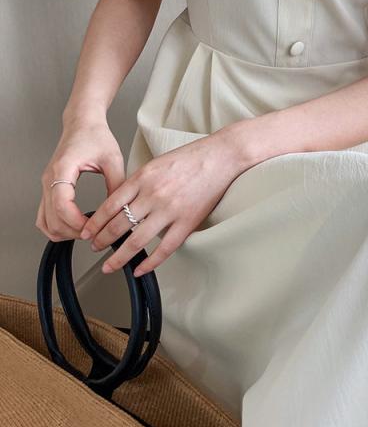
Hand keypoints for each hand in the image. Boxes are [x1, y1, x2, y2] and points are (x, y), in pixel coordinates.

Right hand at [37, 118, 124, 240]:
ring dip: (63, 232)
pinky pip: (44, 215)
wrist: (82, 123)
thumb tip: (121, 210)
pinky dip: (56, 226)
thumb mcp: (113, 159)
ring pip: (45, 221)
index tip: (93, 229)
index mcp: (63, 169)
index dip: (76, 222)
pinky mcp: (49, 188)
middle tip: (95, 233)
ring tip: (86, 231)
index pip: (61, 204)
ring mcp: (46, 184)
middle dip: (73, 231)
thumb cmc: (95, 136)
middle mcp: (49, 178)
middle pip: (52, 218)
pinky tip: (75, 226)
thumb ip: (117, 184)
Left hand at [80, 132, 246, 276]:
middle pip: (119, 225)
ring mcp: (170, 210)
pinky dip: (150, 262)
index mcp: (143, 178)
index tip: (87, 233)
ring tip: (109, 265)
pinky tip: (140, 269)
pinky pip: (165, 248)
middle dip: (102, 240)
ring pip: (137, 240)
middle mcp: (153, 195)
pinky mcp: (187, 222)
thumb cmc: (190, 157)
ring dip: (119, 256)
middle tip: (94, 248)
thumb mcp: (156, 164)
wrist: (221, 157)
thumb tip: (121, 203)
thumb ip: (138, 183)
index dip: (95, 223)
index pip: (110, 205)